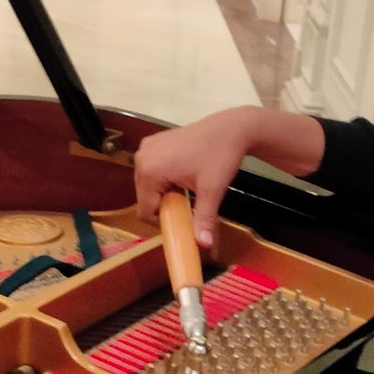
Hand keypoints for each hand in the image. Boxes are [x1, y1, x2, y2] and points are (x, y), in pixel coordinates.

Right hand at [134, 107, 324, 246]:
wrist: (231, 128)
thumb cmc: (221, 157)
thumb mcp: (212, 191)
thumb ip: (204, 219)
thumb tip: (204, 245)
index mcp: (150, 171)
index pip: (145, 210)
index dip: (163, 220)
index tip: (183, 218)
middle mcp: (142, 158)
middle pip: (144, 197)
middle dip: (164, 205)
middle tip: (188, 200)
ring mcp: (147, 147)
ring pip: (148, 185)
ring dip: (165, 192)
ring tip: (188, 186)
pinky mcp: (154, 142)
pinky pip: (152, 169)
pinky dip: (165, 177)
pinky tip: (185, 173)